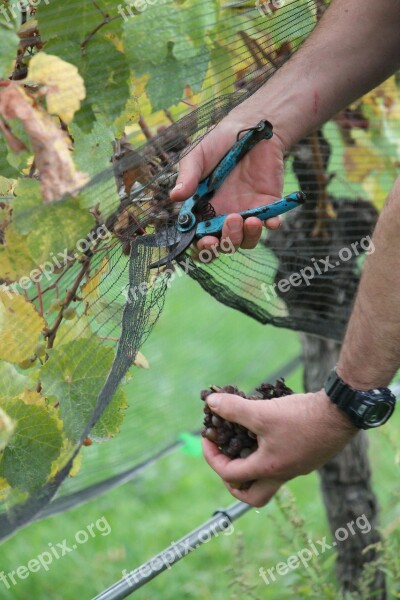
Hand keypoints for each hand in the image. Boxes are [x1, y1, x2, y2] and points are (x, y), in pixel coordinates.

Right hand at [170, 111, 285, 251]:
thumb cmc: (217, 142)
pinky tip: (271, 221)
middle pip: (224, 244)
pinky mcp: (268, 204)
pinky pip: (271, 223)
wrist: (249, 127)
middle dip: (226, 243)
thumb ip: (187, 177)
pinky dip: (272, 225)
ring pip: (246, 240)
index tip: (204, 242)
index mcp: (203, 210)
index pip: (200, 238)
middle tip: (229, 223)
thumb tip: (174, 196)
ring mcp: (247, 212)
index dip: (202, 247)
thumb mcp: (196, 156)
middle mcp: (224, 216)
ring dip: (247, 237)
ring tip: (250, 220)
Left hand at [202, 389, 356, 506]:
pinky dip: (268, 452)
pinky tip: (267, 429)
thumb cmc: (302, 417)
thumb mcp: (262, 412)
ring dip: (251, 465)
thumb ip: (234, 409)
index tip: (208, 438)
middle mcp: (283, 474)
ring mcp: (297, 467)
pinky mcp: (308, 456)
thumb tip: (211, 403)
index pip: (230, 475)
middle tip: (226, 459)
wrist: (341, 413)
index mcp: (269, 469)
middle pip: (253, 495)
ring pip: (268, 478)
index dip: (212, 457)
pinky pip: (282, 463)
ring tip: (243, 441)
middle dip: (234, 482)